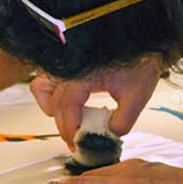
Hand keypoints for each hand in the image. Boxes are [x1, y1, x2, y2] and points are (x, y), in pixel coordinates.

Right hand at [29, 55, 162, 146]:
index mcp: (84, 74)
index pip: (66, 107)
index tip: (77, 144)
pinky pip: (47, 79)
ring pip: (42, 89)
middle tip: (77, 141)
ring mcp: (66, 64)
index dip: (70, 129)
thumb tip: (108, 136)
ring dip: (53, 109)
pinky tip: (71, 105)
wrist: (141, 39)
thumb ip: (122, 121)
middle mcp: (70, 68)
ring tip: (71, 121)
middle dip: (65, 127)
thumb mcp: (137, 95)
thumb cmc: (139, 60)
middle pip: (54, 104)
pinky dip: (52, 95)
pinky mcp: (69, 63)